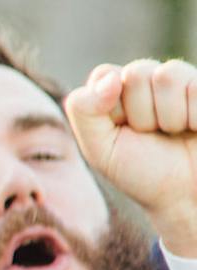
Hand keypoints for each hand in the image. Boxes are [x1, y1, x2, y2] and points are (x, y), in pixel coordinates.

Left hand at [68, 59, 196, 260]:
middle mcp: (151, 81)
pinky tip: (196, 128)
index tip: (123, 131)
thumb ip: (84, 110)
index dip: (112, 106)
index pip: (106, 74)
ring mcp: (184, 82)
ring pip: (167, 76)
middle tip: (154, 134)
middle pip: (137, 72)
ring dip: (170, 115)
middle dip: (142, 113)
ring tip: (176, 132)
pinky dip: (194, 116)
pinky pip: (195, 87)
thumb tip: (110, 78)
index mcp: (119, 92)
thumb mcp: (100, 148)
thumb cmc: (143, 172)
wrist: (187, 197)